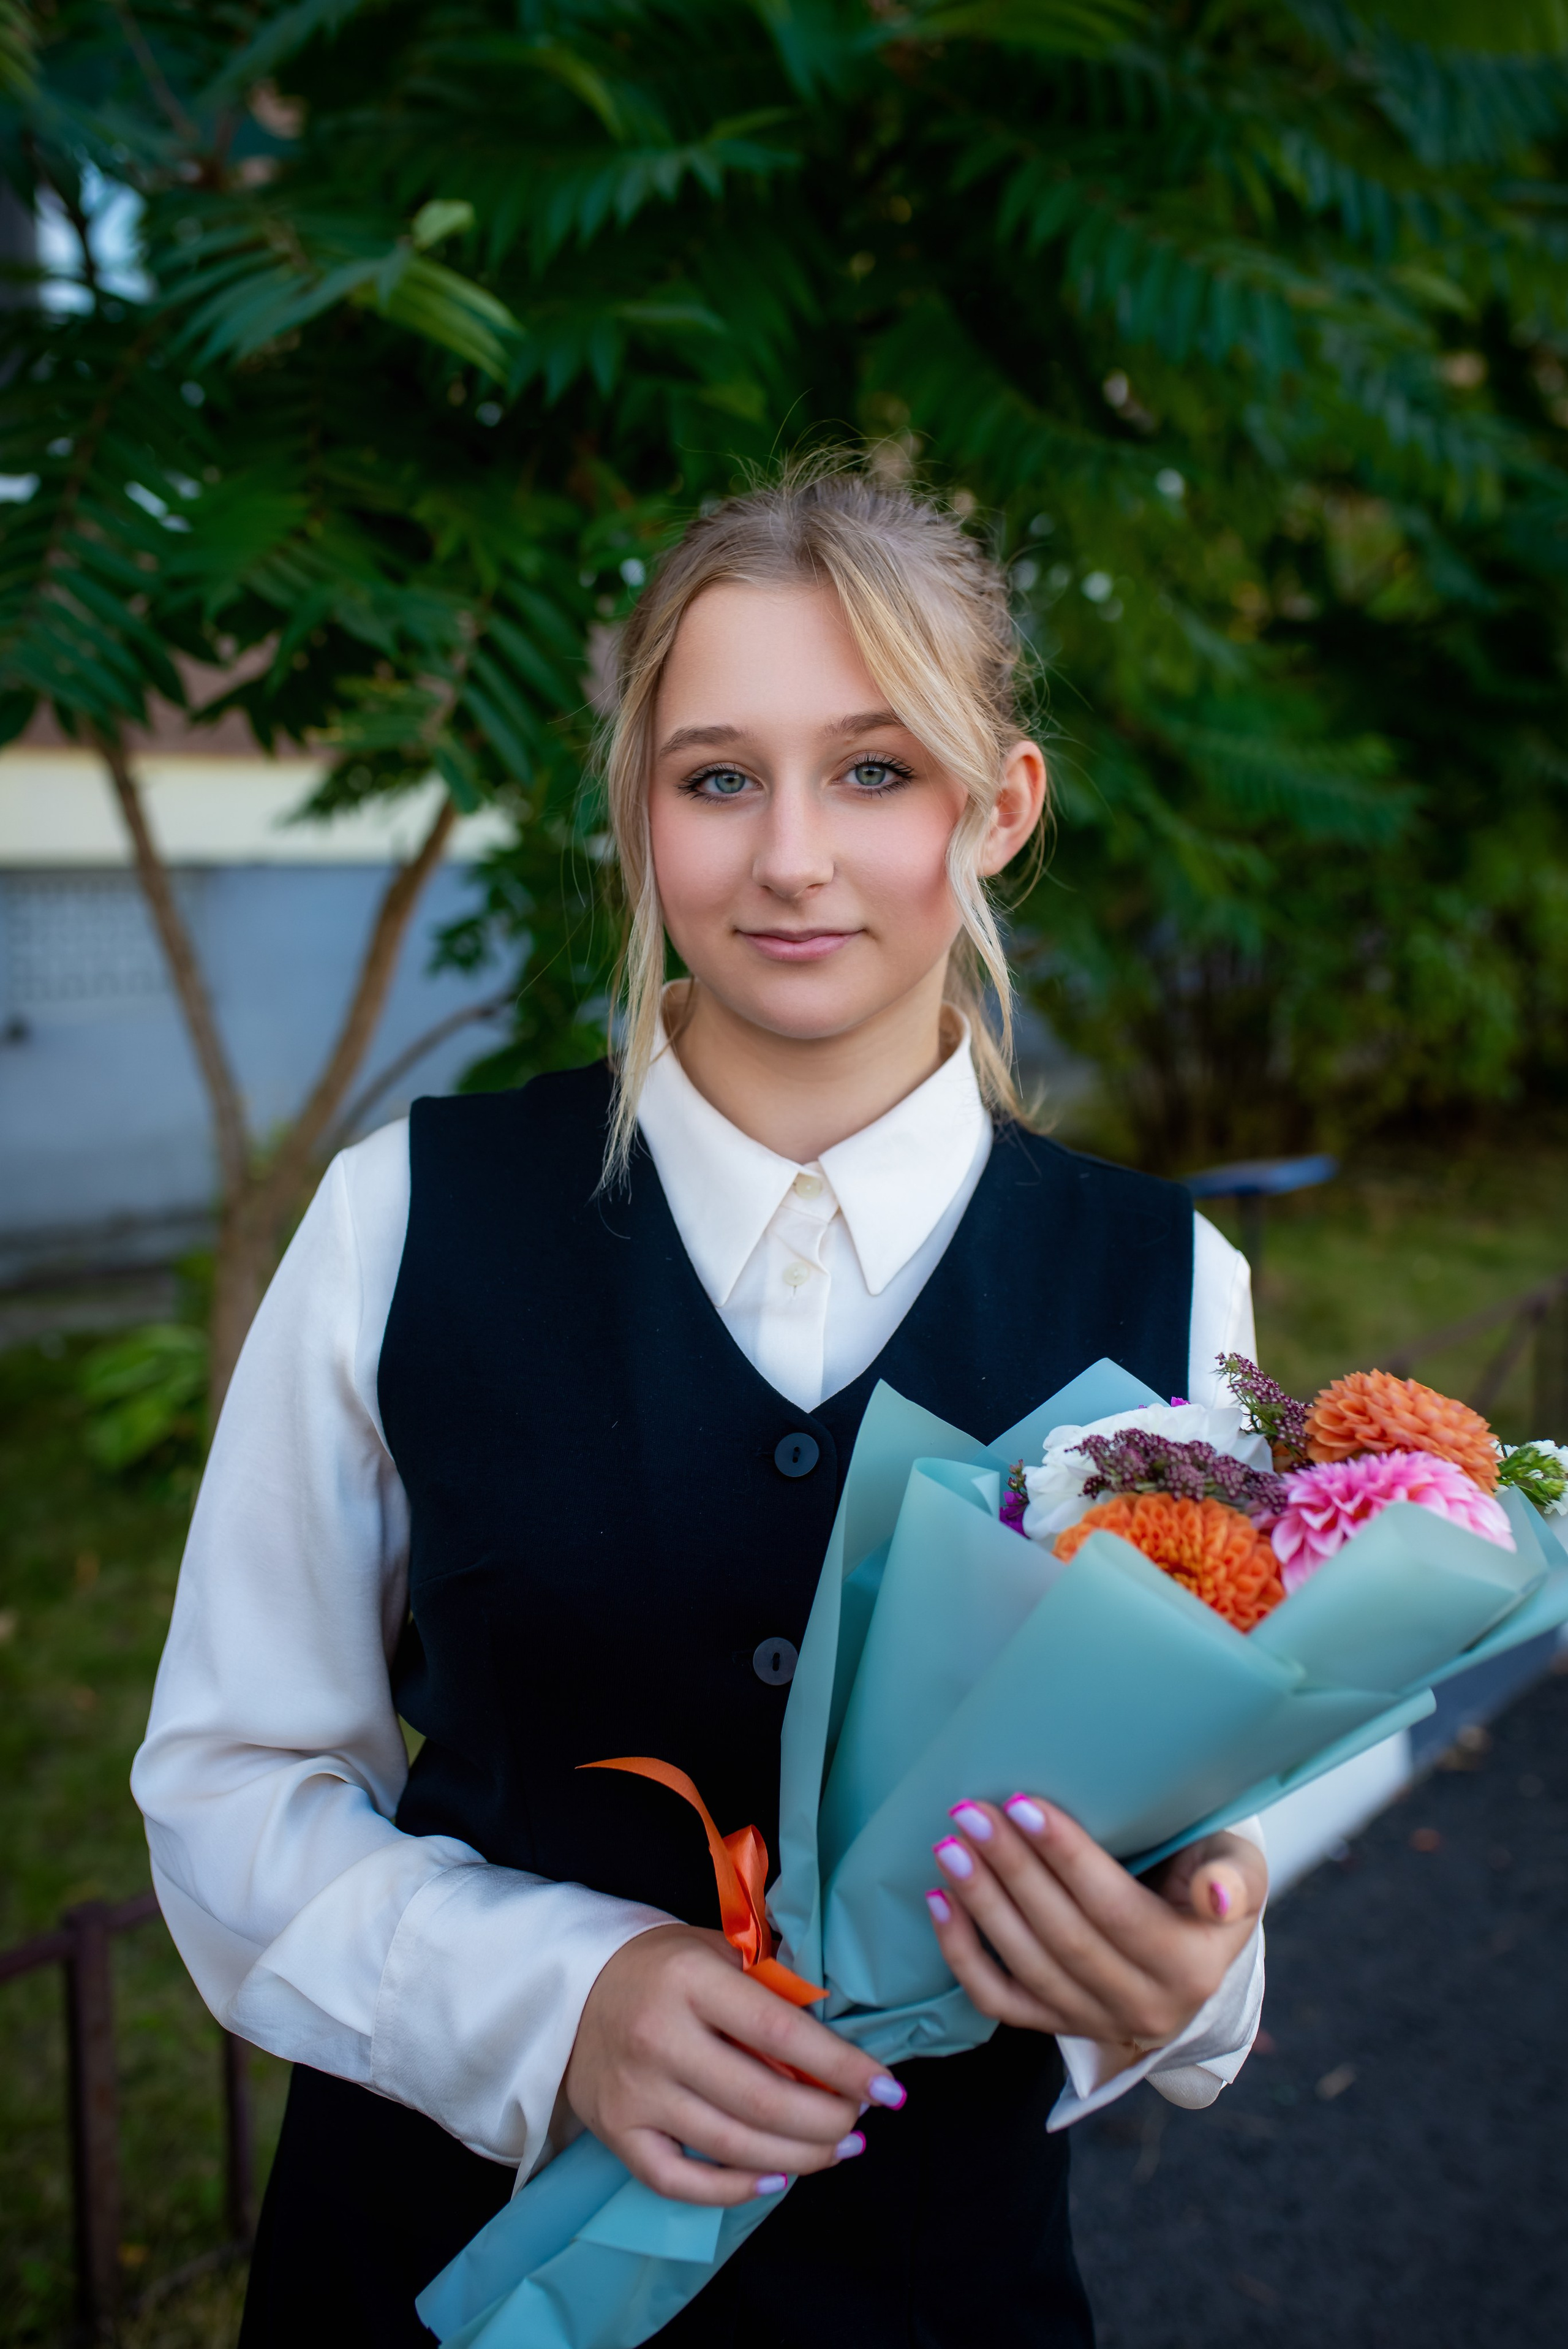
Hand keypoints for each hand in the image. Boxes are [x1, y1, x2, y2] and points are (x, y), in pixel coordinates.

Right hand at [563, 1923, 906, 2204]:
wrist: (574, 1989)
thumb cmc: (665, 1967)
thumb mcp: (719, 1950)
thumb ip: (774, 1982)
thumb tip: (839, 2022)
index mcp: (692, 1980)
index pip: (781, 2030)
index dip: (841, 2066)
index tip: (887, 2088)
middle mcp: (660, 2038)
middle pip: (762, 2100)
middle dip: (827, 2121)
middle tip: (860, 2122)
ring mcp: (636, 2092)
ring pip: (732, 2145)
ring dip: (798, 2158)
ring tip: (838, 2150)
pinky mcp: (617, 2133)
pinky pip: (680, 2180)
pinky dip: (733, 2189)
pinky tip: (775, 2180)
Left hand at [925, 1797, 1266, 2058]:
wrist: (1196, 1937)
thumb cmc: (1211, 1876)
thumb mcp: (1240, 1868)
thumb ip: (1233, 1878)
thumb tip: (1217, 1895)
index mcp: (1193, 1967)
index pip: (1116, 1910)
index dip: (1067, 1859)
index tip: (1022, 1804)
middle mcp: (1146, 2007)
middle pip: (1065, 1938)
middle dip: (1012, 1871)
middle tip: (971, 1813)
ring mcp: (1098, 2023)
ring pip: (1028, 1968)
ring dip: (982, 1904)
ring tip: (950, 1846)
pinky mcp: (1060, 2026)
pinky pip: (1000, 2001)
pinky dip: (962, 1955)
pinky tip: (940, 1902)